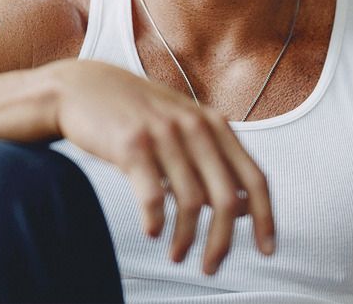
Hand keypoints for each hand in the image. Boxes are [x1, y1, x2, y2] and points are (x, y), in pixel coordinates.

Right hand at [52, 59, 274, 274]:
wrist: (85, 86)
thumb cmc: (138, 112)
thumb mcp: (184, 125)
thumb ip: (216, 159)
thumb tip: (248, 207)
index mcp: (214, 123)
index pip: (254, 177)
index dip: (266, 217)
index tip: (267, 250)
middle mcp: (195, 126)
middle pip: (226, 199)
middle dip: (222, 242)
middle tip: (210, 267)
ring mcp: (164, 134)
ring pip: (191, 204)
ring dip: (186, 239)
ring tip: (177, 255)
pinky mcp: (132, 145)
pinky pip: (152, 198)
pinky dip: (155, 223)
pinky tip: (152, 231)